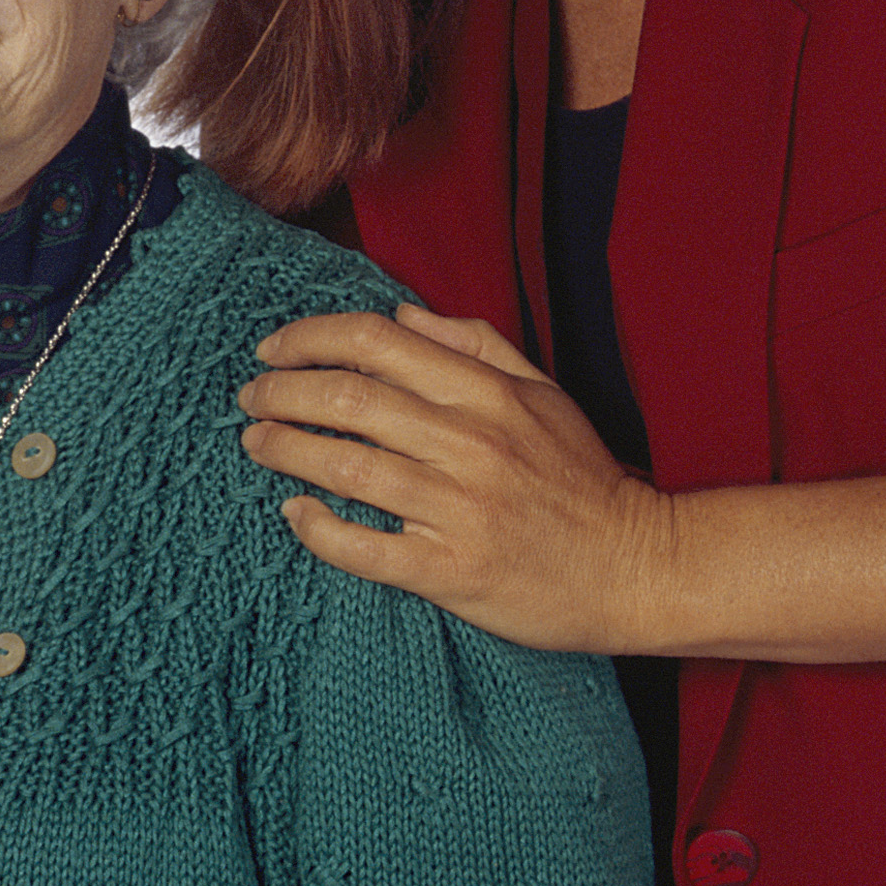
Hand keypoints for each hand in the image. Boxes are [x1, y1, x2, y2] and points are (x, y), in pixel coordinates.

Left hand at [236, 301, 670, 651]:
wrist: (635, 567)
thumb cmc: (583, 478)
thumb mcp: (543, 392)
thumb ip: (473, 344)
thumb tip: (401, 314)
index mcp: (487, 393)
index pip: (377, 342)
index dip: (310, 338)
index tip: (273, 349)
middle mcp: (469, 443)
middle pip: (349, 398)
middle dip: (282, 391)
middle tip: (250, 397)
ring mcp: (458, 508)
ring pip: (346, 465)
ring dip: (286, 449)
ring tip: (256, 443)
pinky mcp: (451, 571)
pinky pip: (365, 546)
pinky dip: (319, 527)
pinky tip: (294, 512)